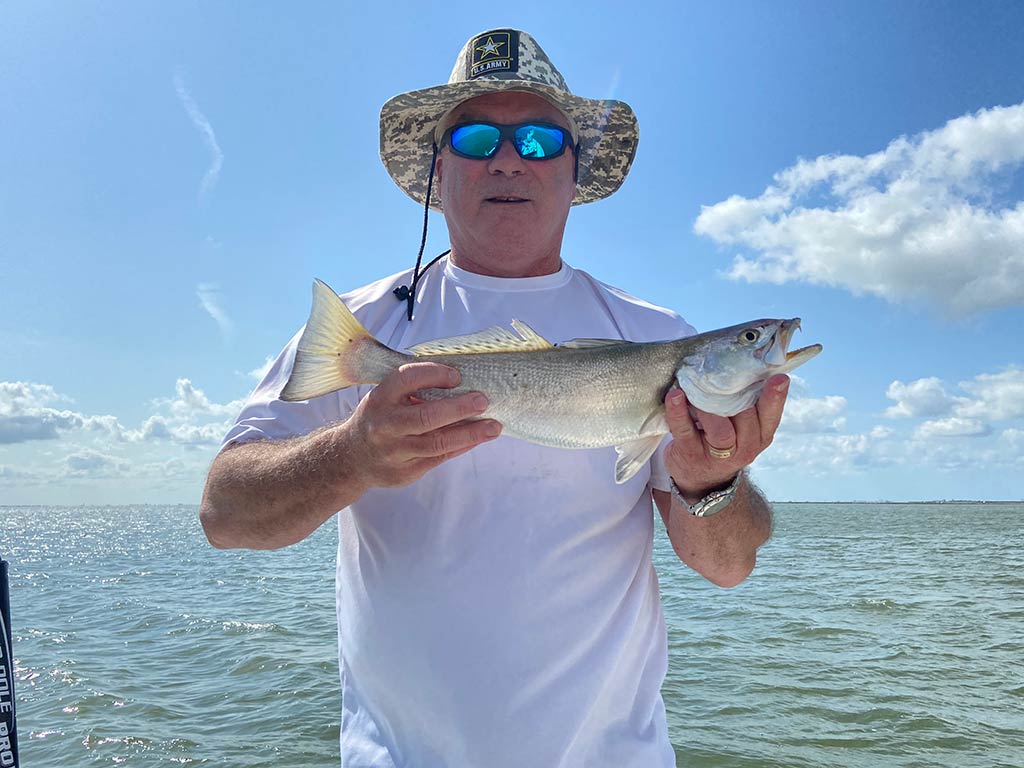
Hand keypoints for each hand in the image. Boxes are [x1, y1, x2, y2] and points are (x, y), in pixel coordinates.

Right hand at [346, 362, 501, 488]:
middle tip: (483, 400)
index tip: (457, 375)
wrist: (351, 458)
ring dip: (470, 433)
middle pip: (427, 417)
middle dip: (459, 408)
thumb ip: (413, 389)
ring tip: (494, 426)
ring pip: (437, 443)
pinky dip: (462, 446)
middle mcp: (385, 425)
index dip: (434, 374)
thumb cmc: (379, 418)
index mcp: (380, 399)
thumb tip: (460, 381)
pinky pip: (439, 458)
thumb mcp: (385, 397)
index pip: (408, 379)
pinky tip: (478, 438)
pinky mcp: (404, 472)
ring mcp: (394, 452)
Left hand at [663, 374, 788, 498]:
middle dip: (734, 393)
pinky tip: (674, 394)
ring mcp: (718, 455)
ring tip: (695, 385)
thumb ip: (747, 402)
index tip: (779, 377)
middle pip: (746, 418)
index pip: (772, 414)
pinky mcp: (691, 455)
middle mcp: (745, 447)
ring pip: (720, 430)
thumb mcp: (742, 427)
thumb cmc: (722, 439)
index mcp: (761, 435)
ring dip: (707, 405)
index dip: (776, 396)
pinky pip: (685, 431)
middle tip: (722, 371)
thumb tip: (750, 361)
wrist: (701, 480)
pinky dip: (677, 412)